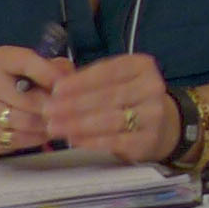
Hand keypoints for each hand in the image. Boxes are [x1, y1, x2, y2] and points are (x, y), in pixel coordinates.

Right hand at [0, 46, 71, 158]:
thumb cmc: (25, 83)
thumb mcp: (42, 67)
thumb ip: (58, 69)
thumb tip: (70, 80)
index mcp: (2, 58)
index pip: (26, 63)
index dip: (50, 75)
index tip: (68, 86)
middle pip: (26, 99)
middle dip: (51, 107)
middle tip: (67, 111)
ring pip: (22, 121)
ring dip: (45, 124)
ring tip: (59, 122)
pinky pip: (15, 139)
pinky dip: (35, 138)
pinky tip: (44, 133)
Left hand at [39, 53, 178, 161]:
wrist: (160, 124)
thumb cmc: (126, 98)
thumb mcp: (111, 80)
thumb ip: (85, 80)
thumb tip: (52, 86)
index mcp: (142, 66)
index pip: (109, 71)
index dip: (81, 81)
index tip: (56, 89)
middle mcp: (152, 87)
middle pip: (109, 96)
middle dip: (74, 104)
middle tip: (48, 111)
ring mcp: (153, 115)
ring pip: (111, 119)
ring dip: (78, 124)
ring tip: (54, 127)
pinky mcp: (148, 139)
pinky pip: (116, 140)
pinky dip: (91, 141)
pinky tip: (74, 140)